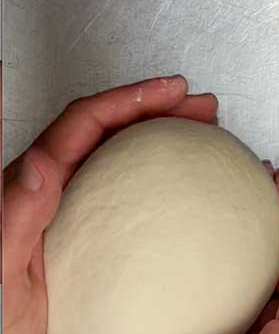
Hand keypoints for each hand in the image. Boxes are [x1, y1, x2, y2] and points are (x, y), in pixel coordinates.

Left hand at [1, 76, 217, 333]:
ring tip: (206, 137)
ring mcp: (71, 214)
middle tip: (202, 108)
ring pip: (120, 160)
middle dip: (158, 110)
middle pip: (108, 131)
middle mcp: (49, 191)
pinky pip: (128, 201)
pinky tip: (190, 200)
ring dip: (162, 140)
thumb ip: (16, 215)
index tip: (171, 93)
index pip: (84, 125)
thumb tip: (42, 164)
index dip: (130, 101)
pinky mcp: (87, 241)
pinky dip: (162, 187)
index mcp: (28, 187)